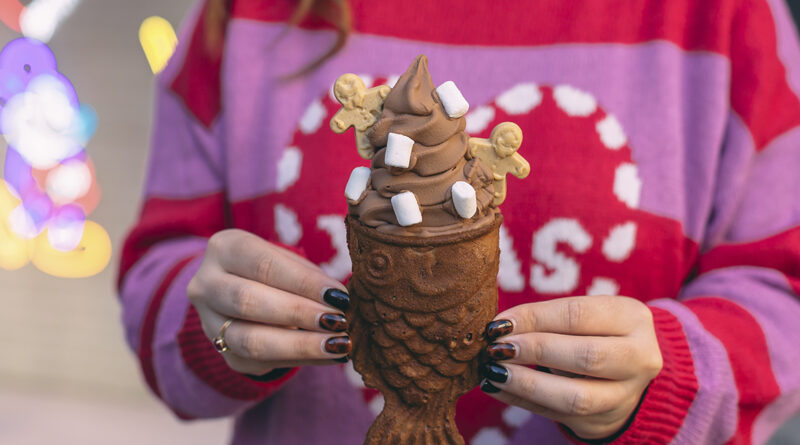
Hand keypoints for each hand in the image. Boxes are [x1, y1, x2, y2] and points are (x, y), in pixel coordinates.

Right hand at [187, 229, 352, 376]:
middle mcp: (206, 284)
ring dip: (300, 345)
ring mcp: (208, 323)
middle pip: (249, 301)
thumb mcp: (289, 263)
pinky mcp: (223, 354)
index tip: (339, 297)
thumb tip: (342, 302)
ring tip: (338, 345)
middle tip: (339, 322)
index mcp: (224, 249)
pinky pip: (260, 362)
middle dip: (300, 313)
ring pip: (250, 340)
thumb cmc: (275, 272)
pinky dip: (300, 359)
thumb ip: (311, 278)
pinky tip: (329, 356)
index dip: (303, 282)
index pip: (264, 265)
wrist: (240, 293)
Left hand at [481, 296, 662, 438]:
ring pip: (576, 396)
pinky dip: (521, 401)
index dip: (534, 318)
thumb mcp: (585, 314)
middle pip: (586, 356)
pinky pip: (557, 415)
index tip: (499, 323)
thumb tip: (499, 327)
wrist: (626, 371)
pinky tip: (495, 387)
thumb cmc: (594, 331)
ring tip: (493, 370)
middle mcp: (639, 358)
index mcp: (633, 318)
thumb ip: (548, 317)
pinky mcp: (602, 420)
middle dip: (535, 351)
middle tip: (498, 348)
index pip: (578, 315)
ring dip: (527, 384)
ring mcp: (625, 395)